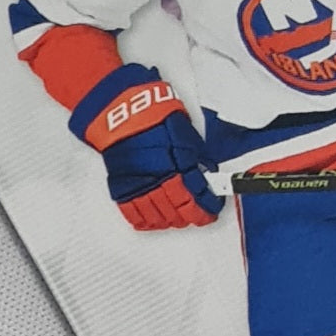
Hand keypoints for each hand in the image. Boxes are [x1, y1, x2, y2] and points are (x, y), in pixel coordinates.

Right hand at [73, 66, 222, 229]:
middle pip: (180, 211)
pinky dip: (146, 221)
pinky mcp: (123, 188)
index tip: (211, 210)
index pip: (200, 197)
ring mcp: (142, 185)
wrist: (126, 114)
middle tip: (196, 215)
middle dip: (191, 216)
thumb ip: (198, 160)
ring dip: (171, 221)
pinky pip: (135, 214)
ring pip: (159, 216)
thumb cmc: (156, 119)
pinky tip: (154, 220)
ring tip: (177, 218)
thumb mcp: (188, 136)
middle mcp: (161, 179)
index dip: (208, 208)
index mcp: (181, 165)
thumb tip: (208, 175)